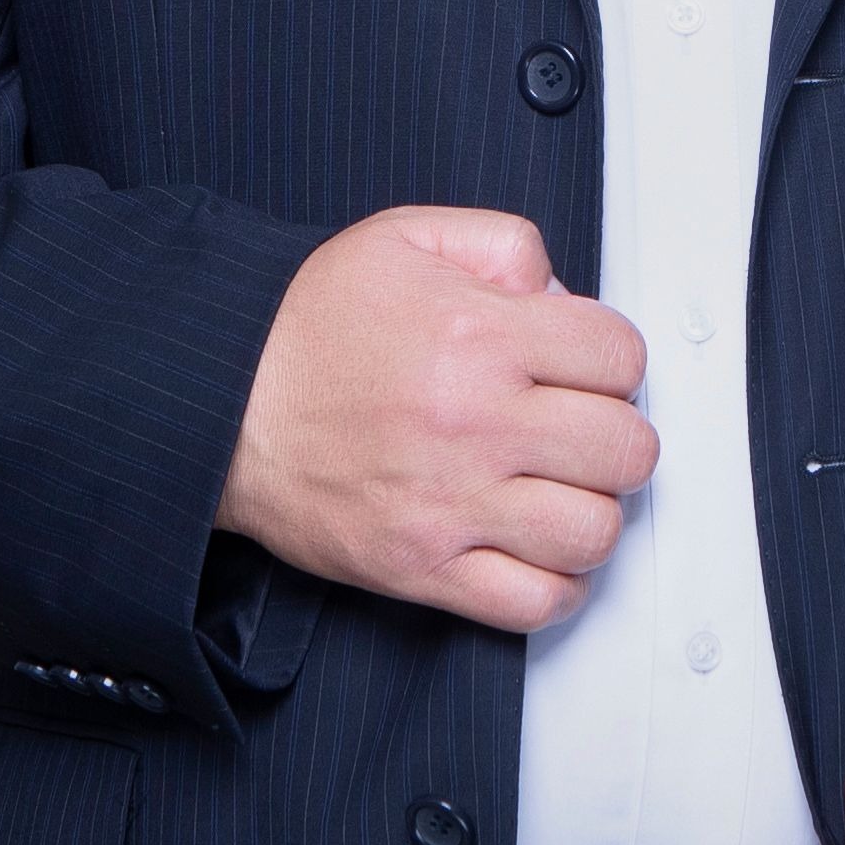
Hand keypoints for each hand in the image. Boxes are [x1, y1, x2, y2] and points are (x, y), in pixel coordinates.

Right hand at [219, 207, 654, 633]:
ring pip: (593, 533)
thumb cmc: (306, 327)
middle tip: (579, 430)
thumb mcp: (404, 240)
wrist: (219, 400)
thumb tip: (562, 296)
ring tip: (559, 491)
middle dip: (613, 435)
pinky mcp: (420, 568)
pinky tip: (535, 549)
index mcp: (480, 336)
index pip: (621, 357)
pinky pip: (535, 604)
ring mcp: (450, 504)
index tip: (583, 368)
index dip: (611, 360)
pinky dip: (554, 585)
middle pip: (626, 449)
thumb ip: (502, 245)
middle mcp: (475, 423)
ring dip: (591, 512)